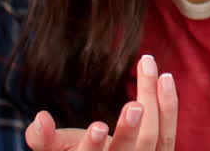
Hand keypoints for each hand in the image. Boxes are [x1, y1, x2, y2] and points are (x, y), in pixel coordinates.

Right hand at [25, 55, 177, 150]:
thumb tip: (40, 118)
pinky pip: (168, 133)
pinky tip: (165, 78)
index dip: (93, 146)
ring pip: (153, 138)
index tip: (98, 126)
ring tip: (148, 67)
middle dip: (130, 131)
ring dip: (156, 105)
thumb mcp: (56, 150)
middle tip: (135, 106)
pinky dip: (168, 106)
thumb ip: (43, 138)